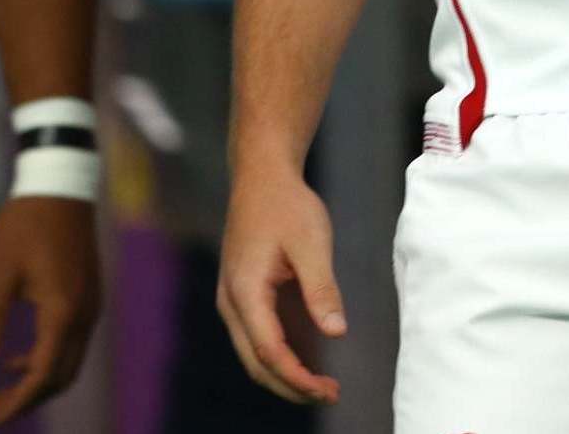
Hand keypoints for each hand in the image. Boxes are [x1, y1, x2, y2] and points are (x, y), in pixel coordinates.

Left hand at [0, 194, 101, 424]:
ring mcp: (92, 305)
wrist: (60, 185)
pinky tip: (22, 353)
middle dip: (31, 398)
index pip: (44, 374)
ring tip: (4, 384)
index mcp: (62, 312)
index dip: (19, 401)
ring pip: (70, 359)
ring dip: (40, 378)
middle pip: (63, 375)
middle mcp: (84, 315)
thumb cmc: (24, 226)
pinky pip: (73, 340)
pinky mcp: (90, 294)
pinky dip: (49, 356)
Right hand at [216, 162, 346, 404]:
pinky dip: (279, 357)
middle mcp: (231, 301)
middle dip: (291, 386)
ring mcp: (232, 299)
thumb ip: (322, 289)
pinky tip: (308, 361)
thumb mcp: (312, 243)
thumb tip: (337, 332)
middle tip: (331, 393)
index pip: (269, 352)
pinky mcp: (241, 294)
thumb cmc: (287, 204)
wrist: (260, 175)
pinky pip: (255, 338)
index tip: (329, 390)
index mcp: (246, 291)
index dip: (298, 378)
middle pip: (256, 363)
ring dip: (285, 375)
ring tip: (323, 385)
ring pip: (252, 355)